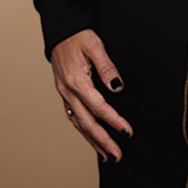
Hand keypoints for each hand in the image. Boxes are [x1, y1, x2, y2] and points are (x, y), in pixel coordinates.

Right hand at [50, 29, 132, 162]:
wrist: (60, 31)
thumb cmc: (78, 36)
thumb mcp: (95, 46)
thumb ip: (107, 67)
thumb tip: (117, 87)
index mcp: (76, 81)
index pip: (98, 107)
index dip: (113, 121)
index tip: (127, 132)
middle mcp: (68, 91)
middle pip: (87, 122)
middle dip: (103, 141)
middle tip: (117, 155)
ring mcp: (65, 94)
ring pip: (79, 123)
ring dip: (93, 141)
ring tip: (108, 155)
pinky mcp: (65, 94)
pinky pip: (75, 117)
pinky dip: (85, 130)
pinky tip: (93, 138)